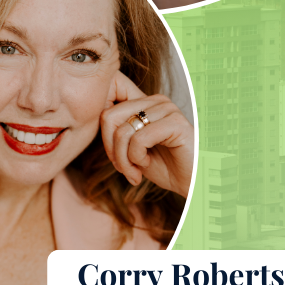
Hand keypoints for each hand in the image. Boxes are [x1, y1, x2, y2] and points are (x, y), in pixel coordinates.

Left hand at [100, 73, 193, 197]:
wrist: (192, 183)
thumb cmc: (165, 167)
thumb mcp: (133, 149)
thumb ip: (117, 133)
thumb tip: (91, 121)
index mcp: (145, 103)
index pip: (109, 103)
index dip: (103, 132)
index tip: (115, 157)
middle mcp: (156, 101)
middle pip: (109, 117)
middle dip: (111, 149)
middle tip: (124, 168)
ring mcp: (167, 110)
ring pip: (122, 131)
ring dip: (123, 159)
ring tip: (135, 171)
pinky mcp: (175, 123)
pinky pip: (139, 139)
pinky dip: (136, 159)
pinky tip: (146, 165)